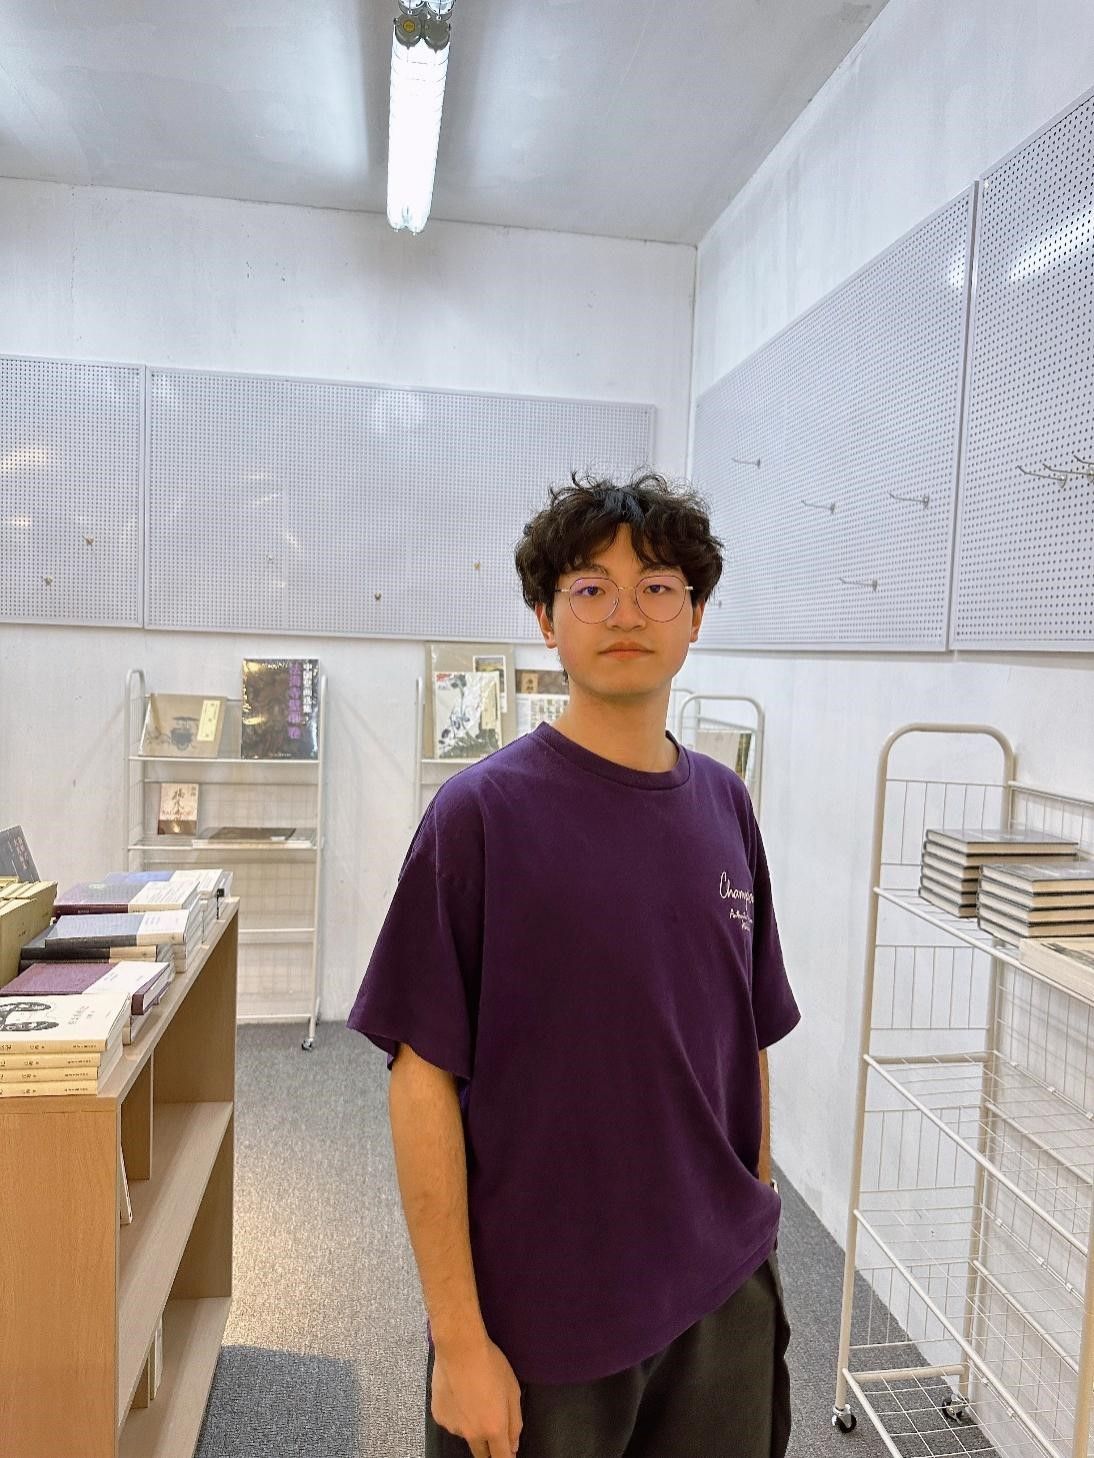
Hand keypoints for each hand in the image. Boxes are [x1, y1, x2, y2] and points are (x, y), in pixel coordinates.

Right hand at [431, 1333, 523, 1456]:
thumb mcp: (513, 1391)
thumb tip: (513, 1446)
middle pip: (481, 1454)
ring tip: (472, 1396)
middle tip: (490, 1422)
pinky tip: (458, 1393)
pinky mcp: (439, 1416)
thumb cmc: (491, 1365)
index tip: (507, 1454)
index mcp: (493, 1428)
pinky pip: (452, 1421)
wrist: (460, 1348)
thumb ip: (515, 1422)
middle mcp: (472, 1434)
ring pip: (466, 1434)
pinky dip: (457, 1414)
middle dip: (489, 1446)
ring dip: (471, 1425)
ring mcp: (453, 1426)